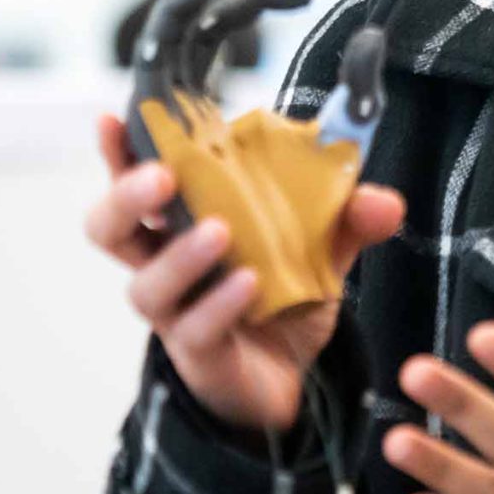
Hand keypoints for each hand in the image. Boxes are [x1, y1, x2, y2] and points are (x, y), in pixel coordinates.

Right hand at [82, 112, 405, 431]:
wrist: (294, 376)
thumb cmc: (284, 295)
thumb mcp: (323, 244)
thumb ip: (349, 215)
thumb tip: (383, 201)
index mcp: (184, 221)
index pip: (136, 178)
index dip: (120, 150)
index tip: (116, 117)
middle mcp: (165, 263)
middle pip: (109, 229)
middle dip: (126, 197)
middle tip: (163, 175)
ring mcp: (177, 312)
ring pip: (147, 285)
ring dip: (181, 254)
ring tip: (220, 231)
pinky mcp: (198, 355)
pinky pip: (194, 328)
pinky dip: (219, 303)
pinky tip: (250, 284)